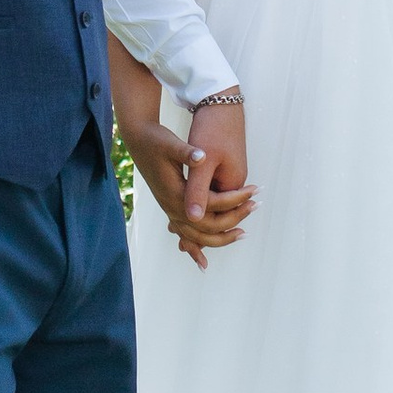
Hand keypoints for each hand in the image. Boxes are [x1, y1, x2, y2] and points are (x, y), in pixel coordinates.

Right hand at [121, 103, 254, 268]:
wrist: (137, 141)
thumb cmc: (154, 141)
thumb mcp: (170, 144)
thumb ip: (186, 153)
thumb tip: (201, 156)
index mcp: (175, 193)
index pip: (212, 204)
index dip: (235, 198)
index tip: (253, 190)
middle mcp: (172, 207)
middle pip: (208, 227)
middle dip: (234, 220)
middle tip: (255, 207)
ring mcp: (170, 210)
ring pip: (197, 237)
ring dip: (221, 237)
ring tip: (242, 233)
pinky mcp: (172, 208)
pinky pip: (188, 235)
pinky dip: (200, 245)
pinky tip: (209, 252)